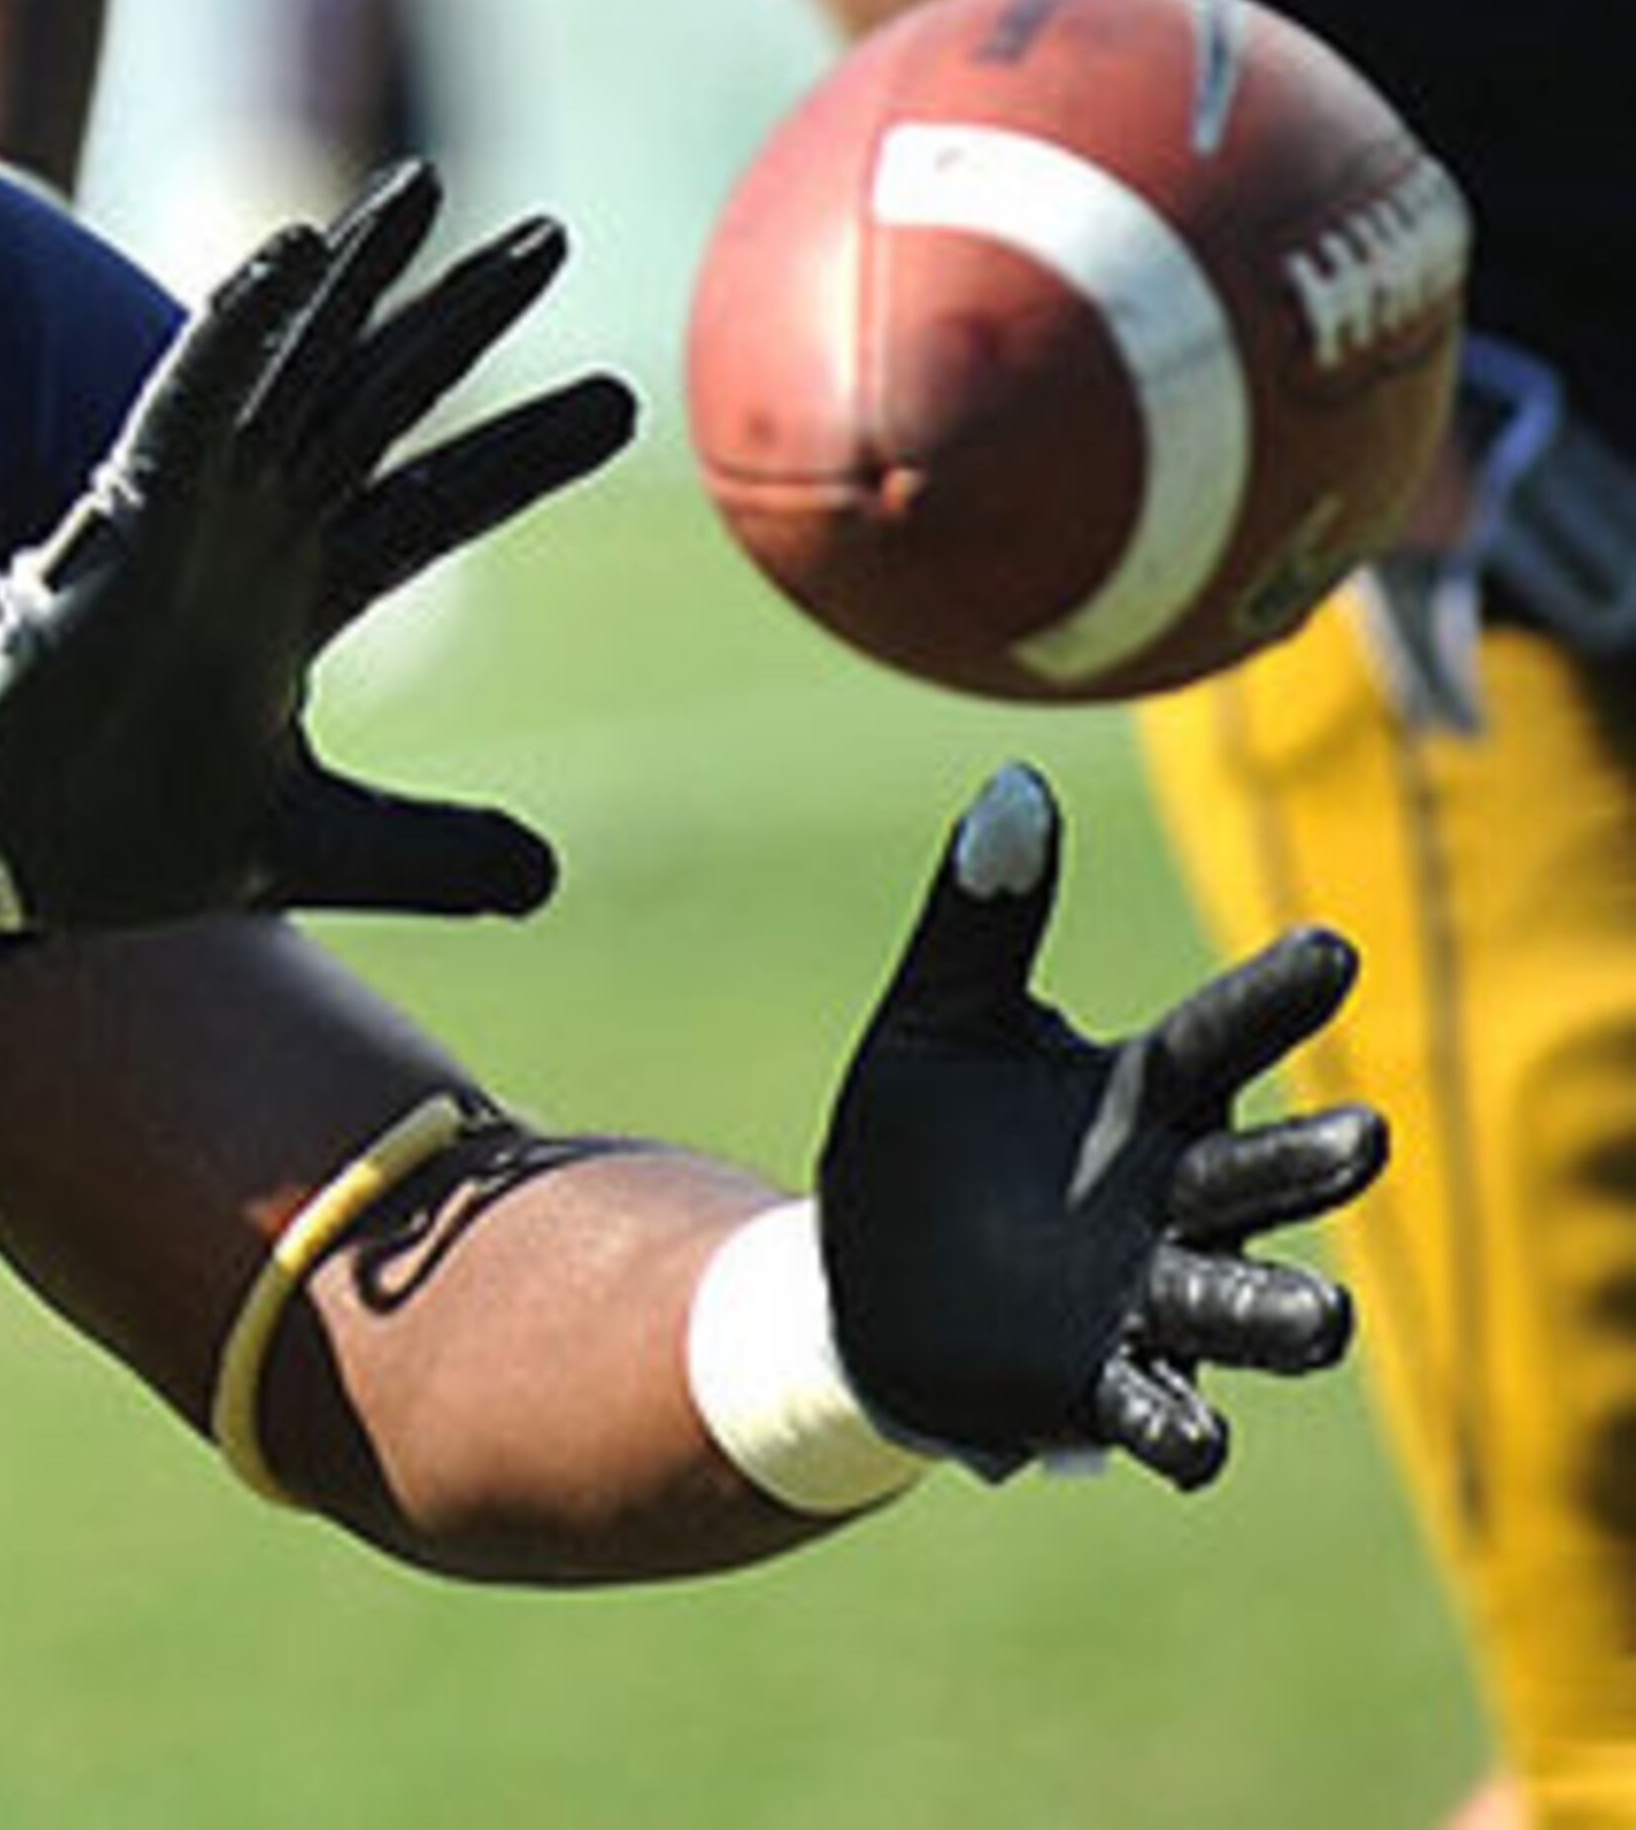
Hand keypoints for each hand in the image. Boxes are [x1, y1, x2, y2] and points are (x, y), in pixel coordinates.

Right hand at [0, 161, 635, 930]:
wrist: (5, 849)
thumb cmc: (123, 829)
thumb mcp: (310, 845)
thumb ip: (426, 853)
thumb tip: (546, 880)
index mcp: (303, 592)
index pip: (432, 499)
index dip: (520, 450)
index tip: (618, 403)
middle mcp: (257, 529)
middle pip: (378, 395)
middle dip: (460, 317)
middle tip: (554, 238)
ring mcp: (195, 511)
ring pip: (292, 365)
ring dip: (356, 272)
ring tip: (427, 187)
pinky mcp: (131, 514)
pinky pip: (192, 400)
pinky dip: (242, 326)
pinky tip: (293, 253)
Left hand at [818, 763, 1386, 1486]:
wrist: (860, 1279)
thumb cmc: (918, 1137)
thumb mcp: (934, 1018)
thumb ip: (979, 913)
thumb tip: (1012, 781)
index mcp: (1140, 1097)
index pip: (1222, 1034)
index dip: (1275, 998)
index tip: (1330, 948)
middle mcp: (1168, 1196)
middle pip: (1263, 1175)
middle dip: (1311, 1163)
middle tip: (1362, 1139)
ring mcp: (1145, 1295)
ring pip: (1244, 1304)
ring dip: (1286, 1313)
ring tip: (1325, 1319)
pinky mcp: (1098, 1382)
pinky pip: (1161, 1410)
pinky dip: (1184, 1427)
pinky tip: (1198, 1440)